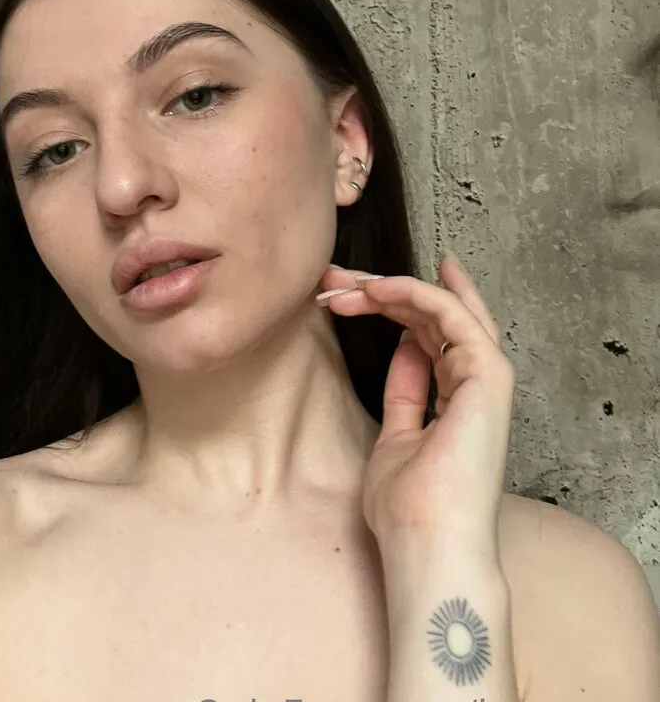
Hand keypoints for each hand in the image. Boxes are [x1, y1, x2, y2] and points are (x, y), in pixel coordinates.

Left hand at [316, 254, 514, 550]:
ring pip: (443, 308)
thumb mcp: (396, 438)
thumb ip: (405, 394)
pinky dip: (414, 294)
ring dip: (392, 288)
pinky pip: (451, 316)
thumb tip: (405, 352)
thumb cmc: (410, 508)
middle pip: (433, 317)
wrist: (427, 542)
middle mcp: (476, 384)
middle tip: (336, 279)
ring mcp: (486, 378)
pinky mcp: (487, 374)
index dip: (392, 307)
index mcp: (458, 400)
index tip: (351, 290)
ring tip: (345, 282)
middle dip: (383, 292)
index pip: (431, 335)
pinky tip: (376, 289)